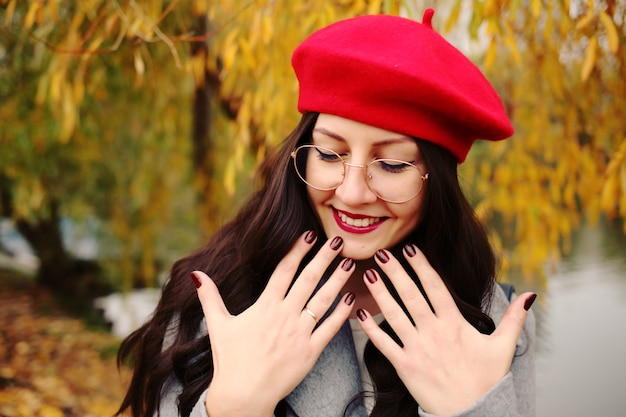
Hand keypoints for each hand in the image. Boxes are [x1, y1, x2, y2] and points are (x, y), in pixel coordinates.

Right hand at [191, 232, 355, 416]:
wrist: (243, 396)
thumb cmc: (230, 361)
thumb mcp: (218, 325)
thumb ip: (209, 297)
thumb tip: (196, 274)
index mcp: (264, 306)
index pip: (284, 270)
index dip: (298, 250)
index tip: (311, 234)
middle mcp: (284, 316)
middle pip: (308, 279)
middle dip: (324, 257)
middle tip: (338, 241)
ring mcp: (299, 333)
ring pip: (323, 300)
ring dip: (338, 279)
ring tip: (350, 262)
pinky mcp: (310, 352)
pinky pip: (330, 328)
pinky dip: (342, 313)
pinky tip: (351, 298)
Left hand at [358, 245, 534, 415]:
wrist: (474, 414)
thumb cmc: (488, 380)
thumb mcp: (504, 347)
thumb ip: (514, 318)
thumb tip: (530, 295)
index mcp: (455, 324)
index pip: (435, 287)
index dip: (421, 266)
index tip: (410, 248)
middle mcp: (434, 332)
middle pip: (411, 295)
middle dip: (395, 272)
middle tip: (383, 252)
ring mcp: (418, 349)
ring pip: (394, 315)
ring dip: (379, 293)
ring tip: (368, 273)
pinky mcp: (405, 366)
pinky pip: (384, 344)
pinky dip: (370, 328)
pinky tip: (359, 312)